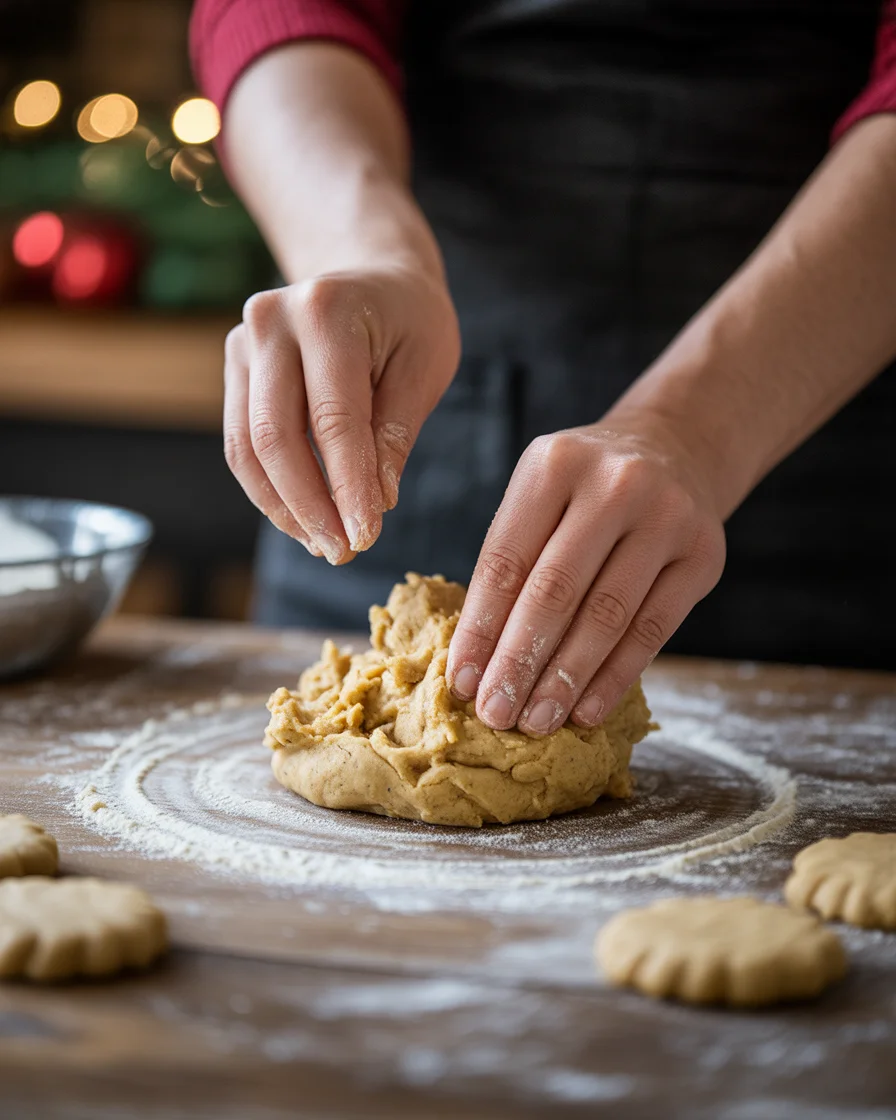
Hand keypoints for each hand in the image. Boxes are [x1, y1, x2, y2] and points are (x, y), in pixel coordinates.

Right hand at [223, 265, 459, 562]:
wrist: (371, 272)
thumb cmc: (409, 320)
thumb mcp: (425, 367)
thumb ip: (394, 433)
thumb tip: (374, 503)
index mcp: (326, 311)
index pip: (333, 419)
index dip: (347, 486)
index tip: (366, 537)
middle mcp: (270, 321)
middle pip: (275, 437)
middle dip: (309, 506)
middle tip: (343, 552)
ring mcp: (243, 343)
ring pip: (248, 448)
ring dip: (284, 507)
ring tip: (325, 544)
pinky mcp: (235, 369)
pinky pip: (242, 444)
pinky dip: (271, 489)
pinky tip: (305, 518)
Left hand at [446, 420, 725, 733]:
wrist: (675, 450)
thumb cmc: (585, 490)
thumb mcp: (540, 495)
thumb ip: (512, 561)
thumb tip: (476, 661)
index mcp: (553, 465)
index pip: (506, 561)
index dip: (481, 628)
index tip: (462, 682)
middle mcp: (614, 484)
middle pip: (555, 590)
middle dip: (519, 662)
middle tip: (496, 715)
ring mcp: (666, 517)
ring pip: (606, 615)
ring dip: (565, 679)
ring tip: (536, 721)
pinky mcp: (704, 555)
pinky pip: (653, 628)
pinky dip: (615, 676)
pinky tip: (586, 709)